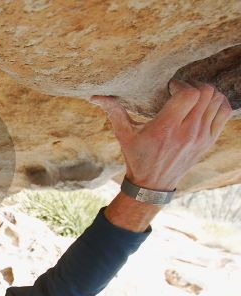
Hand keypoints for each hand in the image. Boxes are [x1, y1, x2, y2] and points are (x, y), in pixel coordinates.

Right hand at [91, 80, 231, 190]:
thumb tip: (96, 97)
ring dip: (207, 93)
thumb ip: (114, 112)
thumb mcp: (123, 136)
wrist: (153, 184)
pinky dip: (218, 103)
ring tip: (192, 97)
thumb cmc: (136, 157)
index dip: (181, 84)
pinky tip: (203, 105)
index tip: (170, 88)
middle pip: (206, 93)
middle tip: (181, 90)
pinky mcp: (209, 140)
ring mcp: (201, 136)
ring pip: (217, 100)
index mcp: (165, 128)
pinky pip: (224, 112)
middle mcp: (187, 132)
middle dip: (194, 86)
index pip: (188, 94)